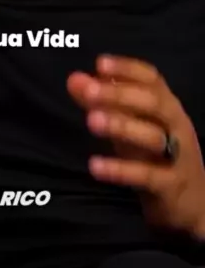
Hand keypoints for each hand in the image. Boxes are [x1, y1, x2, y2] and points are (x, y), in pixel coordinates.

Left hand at [67, 55, 204, 240]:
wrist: (194, 204)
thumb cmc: (156, 157)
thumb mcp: (129, 127)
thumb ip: (102, 103)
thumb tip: (74, 79)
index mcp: (167, 107)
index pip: (152, 79)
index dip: (127, 69)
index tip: (100, 63)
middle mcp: (176, 125)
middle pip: (153, 103)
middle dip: (120, 95)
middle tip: (89, 92)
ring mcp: (177, 155)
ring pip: (153, 136)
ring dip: (121, 126)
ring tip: (91, 121)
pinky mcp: (171, 185)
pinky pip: (147, 175)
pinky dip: (121, 170)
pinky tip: (95, 166)